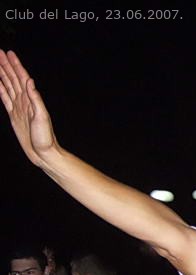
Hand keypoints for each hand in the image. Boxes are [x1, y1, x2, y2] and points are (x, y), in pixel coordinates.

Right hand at [0, 51, 58, 166]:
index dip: (15, 65)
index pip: (21, 78)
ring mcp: (19, 108)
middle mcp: (24, 101)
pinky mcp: (14, 115)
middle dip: (6, 65)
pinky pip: (5, 98)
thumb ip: (36, 99)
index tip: (8, 53)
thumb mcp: (42, 117)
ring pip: (8, 86)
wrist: (44, 153)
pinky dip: (0, 88)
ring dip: (2, 74)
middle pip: (13, 78)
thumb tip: (30, 81)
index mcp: (31, 100)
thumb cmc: (45, 138)